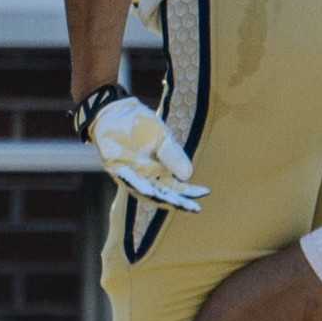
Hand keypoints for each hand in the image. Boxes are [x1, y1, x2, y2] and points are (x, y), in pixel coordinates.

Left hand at [85, 96, 206, 212]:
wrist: (116, 112)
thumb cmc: (140, 126)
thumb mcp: (162, 138)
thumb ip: (173, 155)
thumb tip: (188, 175)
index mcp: (161, 171)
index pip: (177, 187)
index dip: (191, 192)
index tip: (205, 192)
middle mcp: (147, 177)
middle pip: (164, 194)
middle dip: (179, 201)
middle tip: (194, 208)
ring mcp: (131, 175)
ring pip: (147, 192)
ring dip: (160, 197)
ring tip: (176, 203)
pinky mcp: (116, 169)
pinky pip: (128, 179)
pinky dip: (137, 184)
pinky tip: (148, 190)